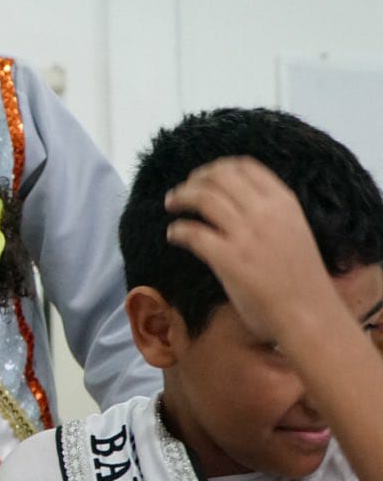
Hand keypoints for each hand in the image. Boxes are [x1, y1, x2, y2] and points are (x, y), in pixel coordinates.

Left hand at [165, 157, 336, 342]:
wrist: (309, 313)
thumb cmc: (301, 278)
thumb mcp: (294, 231)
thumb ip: (271, 214)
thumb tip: (237, 202)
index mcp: (284, 203)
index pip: (245, 166)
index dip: (218, 167)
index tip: (203, 176)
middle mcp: (265, 212)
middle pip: (219, 176)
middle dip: (195, 179)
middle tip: (182, 190)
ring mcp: (246, 234)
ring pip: (203, 197)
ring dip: (180, 197)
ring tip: (171, 203)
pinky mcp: (229, 258)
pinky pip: (193, 232)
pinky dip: (178, 229)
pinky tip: (173, 234)